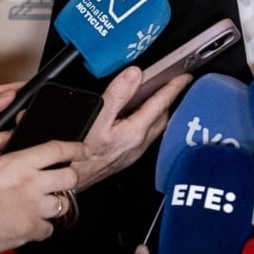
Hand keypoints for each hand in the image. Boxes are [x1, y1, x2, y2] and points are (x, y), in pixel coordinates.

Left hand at [0, 82, 22, 197]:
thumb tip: (8, 94)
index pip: (4, 94)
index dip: (19, 92)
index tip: (31, 92)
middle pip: (13, 118)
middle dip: (15, 120)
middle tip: (11, 122)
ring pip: (13, 138)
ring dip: (4, 141)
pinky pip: (8, 157)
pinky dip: (5, 156)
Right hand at [0, 140, 81, 253]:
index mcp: (20, 163)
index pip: (58, 150)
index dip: (75, 148)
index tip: (82, 150)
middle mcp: (33, 184)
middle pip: (70, 178)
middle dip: (69, 177)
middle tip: (62, 179)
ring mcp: (34, 208)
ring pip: (62, 204)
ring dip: (54, 203)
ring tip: (42, 203)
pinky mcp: (30, 230)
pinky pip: (48, 228)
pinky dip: (43, 226)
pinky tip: (32, 223)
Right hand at [72, 67, 191, 191]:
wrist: (70, 178)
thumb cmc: (79, 153)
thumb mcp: (97, 117)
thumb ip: (117, 94)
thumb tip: (134, 75)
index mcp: (135, 131)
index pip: (161, 104)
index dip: (174, 88)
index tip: (184, 77)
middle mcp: (138, 144)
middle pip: (162, 117)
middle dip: (168, 99)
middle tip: (170, 84)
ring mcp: (133, 152)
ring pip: (154, 127)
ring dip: (157, 111)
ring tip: (153, 96)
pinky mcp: (126, 157)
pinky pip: (144, 135)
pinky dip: (145, 121)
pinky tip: (134, 117)